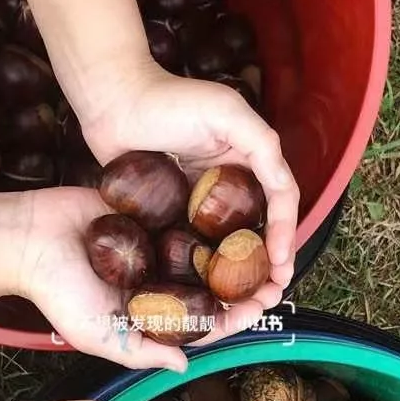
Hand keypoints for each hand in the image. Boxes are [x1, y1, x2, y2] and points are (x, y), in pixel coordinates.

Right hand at [14, 187, 270, 372]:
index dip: (236, 317)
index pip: (203, 322)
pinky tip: (241, 209)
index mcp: (150, 314)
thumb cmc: (57, 292)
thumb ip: (140, 350)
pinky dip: (211, 216)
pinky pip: (186, 215)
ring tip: (268, 242)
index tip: (263, 306)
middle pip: (213, 285)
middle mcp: (158, 282)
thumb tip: (185, 365)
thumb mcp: (98, 335)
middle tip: (277, 274)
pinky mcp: (149, 213)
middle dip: (245, 283)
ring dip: (236, 249)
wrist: (27, 238)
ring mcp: (155, 247)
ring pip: (206, 250)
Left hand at [79, 56, 299, 293]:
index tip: (282, 263)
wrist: (113, 102)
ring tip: (247, 300)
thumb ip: (261, 144)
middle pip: (259, 226)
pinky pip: (193, 241)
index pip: (280, 200)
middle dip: (271, 261)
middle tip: (273, 292)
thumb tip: (284, 187)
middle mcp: (229, 181)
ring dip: (241, 271)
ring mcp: (200, 198)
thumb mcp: (227, 113)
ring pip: (228, 240)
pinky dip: (205, 265)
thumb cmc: (170, 100)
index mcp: (249, 159)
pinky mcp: (172, 210)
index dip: (286, 232)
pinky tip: (207, 288)